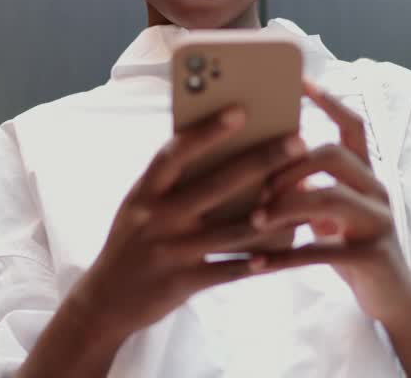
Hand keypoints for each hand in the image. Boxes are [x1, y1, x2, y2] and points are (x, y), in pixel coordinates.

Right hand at [69, 106, 307, 342]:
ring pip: (230, 231)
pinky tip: (282, 252)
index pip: (175, 153)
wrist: (106, 300)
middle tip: (297, 141)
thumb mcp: (140, 205)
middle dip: (261, 161)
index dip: (206, 131)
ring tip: (305, 197)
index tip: (240, 111)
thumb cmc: (133, 240)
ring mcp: (170, 252)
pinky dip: (255, 262)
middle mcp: (156, 218)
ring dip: (272, 214)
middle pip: (215, 185)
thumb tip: (221, 149)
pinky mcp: (182, 282)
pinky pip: (227, 270)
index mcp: (144, 191)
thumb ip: (171, 182)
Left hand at [248, 80, 410, 324]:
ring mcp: (378, 222)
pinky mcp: (372, 256)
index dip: (328, 101)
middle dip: (288, 166)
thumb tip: (262, 165)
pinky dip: (285, 257)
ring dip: (284, 206)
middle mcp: (376, 191)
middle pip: (333, 155)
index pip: (352, 125)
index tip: (300, 81)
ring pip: (329, 198)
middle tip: (258, 188)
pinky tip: (257, 262)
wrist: (393, 300)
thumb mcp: (330, 214)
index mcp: (365, 175)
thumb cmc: (351, 250)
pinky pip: (322, 251)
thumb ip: (307, 188)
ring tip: (254, 220)